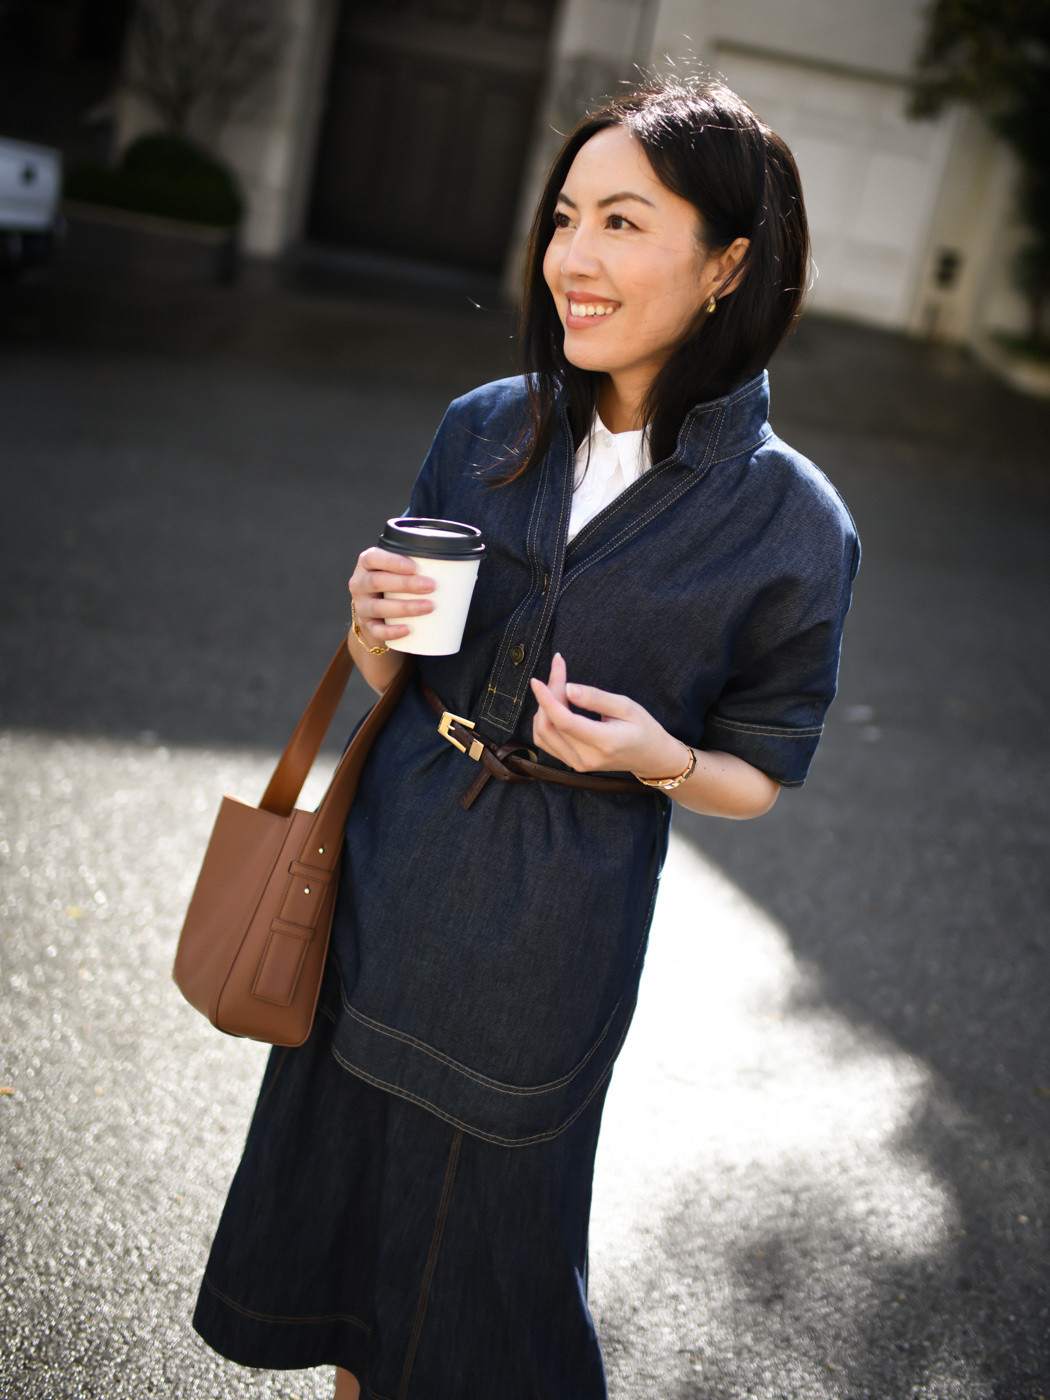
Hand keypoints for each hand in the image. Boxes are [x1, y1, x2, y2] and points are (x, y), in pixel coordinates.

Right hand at [348, 546, 433, 647]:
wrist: (378, 614)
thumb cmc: (395, 586)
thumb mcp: (400, 572)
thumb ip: (419, 566)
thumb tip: (463, 571)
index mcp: (367, 564)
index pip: (372, 558)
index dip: (392, 562)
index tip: (415, 567)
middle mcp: (359, 583)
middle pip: (376, 581)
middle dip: (405, 584)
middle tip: (431, 586)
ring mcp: (361, 606)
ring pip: (377, 607)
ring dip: (404, 607)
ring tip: (429, 607)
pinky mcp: (367, 625)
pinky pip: (377, 630)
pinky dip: (393, 631)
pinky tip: (409, 629)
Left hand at [529, 653, 688, 777]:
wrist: (650, 758)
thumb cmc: (643, 728)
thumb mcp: (626, 706)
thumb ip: (596, 698)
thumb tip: (568, 688)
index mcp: (603, 742)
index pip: (564, 721)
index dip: (547, 699)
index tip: (537, 680)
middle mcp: (586, 758)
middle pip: (549, 726)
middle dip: (547, 696)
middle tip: (558, 671)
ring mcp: (577, 764)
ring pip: (542, 735)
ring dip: (543, 708)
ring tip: (558, 687)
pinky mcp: (571, 764)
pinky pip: (546, 742)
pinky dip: (544, 721)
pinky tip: (555, 706)